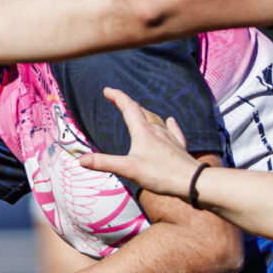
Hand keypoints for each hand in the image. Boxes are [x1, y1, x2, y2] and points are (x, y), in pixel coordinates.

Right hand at [78, 88, 205, 201]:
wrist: (192, 182)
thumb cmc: (160, 174)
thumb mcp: (128, 169)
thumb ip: (104, 163)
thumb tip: (81, 159)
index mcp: (143, 132)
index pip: (129, 108)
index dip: (117, 97)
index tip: (107, 90)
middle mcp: (157, 131)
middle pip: (142, 112)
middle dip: (129, 105)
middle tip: (118, 100)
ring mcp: (169, 138)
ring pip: (156, 121)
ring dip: (145, 114)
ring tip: (140, 112)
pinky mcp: (179, 148)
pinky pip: (174, 131)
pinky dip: (169, 125)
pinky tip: (170, 121)